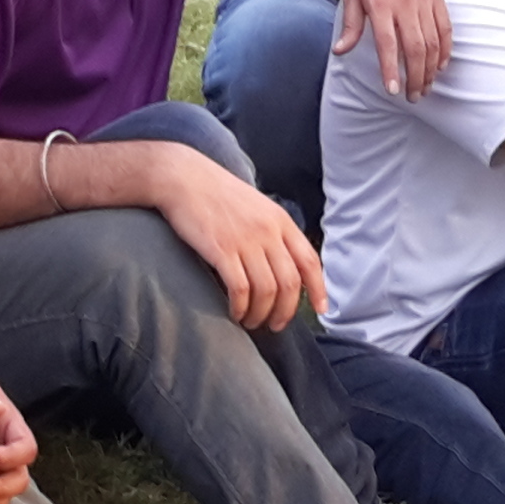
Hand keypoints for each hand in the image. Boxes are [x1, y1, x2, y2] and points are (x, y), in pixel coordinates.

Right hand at [152, 148, 325, 329]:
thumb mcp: (257, 206)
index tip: (321, 309)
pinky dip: (240, 307)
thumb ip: (273, 232)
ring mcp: (246, 241)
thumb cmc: (217, 194)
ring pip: (267, 290)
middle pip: (290, 283)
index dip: (319, 289)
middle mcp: (268, 232)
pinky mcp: (221, 250)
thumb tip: (283, 265)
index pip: (310, 261)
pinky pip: (240, 289)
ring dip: (261, 313)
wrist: (183, 178)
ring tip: (251, 321)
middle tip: (275, 325)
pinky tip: (235, 313)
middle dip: (285, 311)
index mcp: (281, 221)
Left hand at [334, 0, 448, 97]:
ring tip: (426, 87)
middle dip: (416, 77)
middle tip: (413, 97)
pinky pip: (445, 27)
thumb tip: (340, 51)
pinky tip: (442, 65)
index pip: (389, 45)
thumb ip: (351, 25)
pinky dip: (445, 49)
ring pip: (433, 42)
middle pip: (415, 49)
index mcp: (381, 3)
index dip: (392, 71)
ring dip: (431, 69)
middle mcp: (405, 3)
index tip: (394, 92)